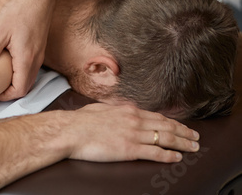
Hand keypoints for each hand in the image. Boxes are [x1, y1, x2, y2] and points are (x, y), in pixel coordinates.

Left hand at [0, 0, 54, 100]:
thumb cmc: (21, 11)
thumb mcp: (1, 31)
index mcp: (26, 59)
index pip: (19, 90)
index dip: (5, 96)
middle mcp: (35, 61)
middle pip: (25, 88)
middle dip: (10, 92)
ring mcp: (39, 55)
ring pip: (28, 79)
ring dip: (15, 82)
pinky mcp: (39, 49)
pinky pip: (30, 69)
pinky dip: (19, 73)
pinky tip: (7, 64)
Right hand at [65, 104, 199, 162]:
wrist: (71, 130)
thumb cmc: (80, 121)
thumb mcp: (100, 108)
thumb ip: (113, 109)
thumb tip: (117, 109)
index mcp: (128, 110)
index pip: (157, 116)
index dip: (172, 122)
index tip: (181, 126)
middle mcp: (134, 120)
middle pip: (166, 126)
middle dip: (184, 132)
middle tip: (195, 137)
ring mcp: (133, 135)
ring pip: (165, 138)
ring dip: (182, 143)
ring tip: (193, 147)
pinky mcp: (129, 149)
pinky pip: (154, 152)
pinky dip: (168, 155)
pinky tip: (177, 158)